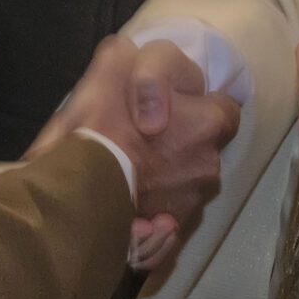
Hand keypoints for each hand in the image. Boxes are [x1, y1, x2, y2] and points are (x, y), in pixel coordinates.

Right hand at [37, 36, 242, 271]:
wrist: (74, 190)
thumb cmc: (102, 123)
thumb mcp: (117, 62)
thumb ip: (146, 64)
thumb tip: (155, 88)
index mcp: (209, 124)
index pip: (224, 108)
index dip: (198, 104)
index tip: (171, 107)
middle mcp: (209, 167)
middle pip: (201, 148)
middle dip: (179, 143)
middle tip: (140, 137)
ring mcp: (188, 205)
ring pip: (182, 183)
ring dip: (162, 177)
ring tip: (126, 170)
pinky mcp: (166, 237)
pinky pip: (163, 221)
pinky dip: (148, 213)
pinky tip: (123, 200)